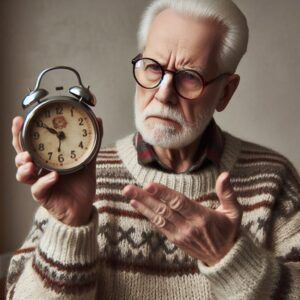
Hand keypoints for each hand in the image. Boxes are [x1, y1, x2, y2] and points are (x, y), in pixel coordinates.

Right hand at [12, 116, 102, 225]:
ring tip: (30, 161)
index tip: (19, 119)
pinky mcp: (43, 196)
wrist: (84, 206)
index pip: (30, 143)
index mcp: (47, 158)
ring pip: (22, 173)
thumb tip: (98, 120)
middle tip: (18, 131)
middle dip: (17, 142)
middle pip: (21, 154)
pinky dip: (43, 182)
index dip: (22, 132)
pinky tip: (53, 177)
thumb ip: (92, 142)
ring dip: (23, 165)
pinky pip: (38, 188)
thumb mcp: (87, 160)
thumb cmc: (81, 183)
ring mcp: (39, 182)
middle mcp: (39, 169)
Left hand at [123, 172, 241, 265]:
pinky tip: (137, 206)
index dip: (163, 193)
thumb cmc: (229, 231)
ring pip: (158, 217)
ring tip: (128, 195)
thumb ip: (228, 193)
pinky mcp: (175, 239)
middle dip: (145, 198)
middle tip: (128, 188)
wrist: (225, 259)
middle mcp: (188, 226)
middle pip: (163, 209)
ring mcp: (180, 234)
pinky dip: (147, 215)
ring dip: (142, 205)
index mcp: (201, 216)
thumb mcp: (234, 212)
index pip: (179, 202)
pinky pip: (158, 225)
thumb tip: (224, 174)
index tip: (149, 185)